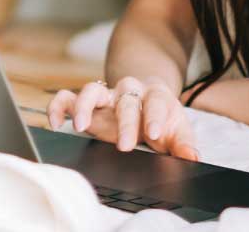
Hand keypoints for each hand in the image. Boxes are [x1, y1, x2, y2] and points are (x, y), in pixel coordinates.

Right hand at [47, 76, 198, 159]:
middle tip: (125, 146)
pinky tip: (56, 123)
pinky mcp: (86, 103)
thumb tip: (192, 158)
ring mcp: (105, 95)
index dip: (155, 117)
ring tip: (81, 126)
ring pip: (91, 90)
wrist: (147, 97)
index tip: (154, 134)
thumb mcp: (177, 130)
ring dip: (85, 106)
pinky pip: (67, 97)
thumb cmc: (162, 117)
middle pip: (125, 100)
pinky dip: (58, 106)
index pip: (156, 102)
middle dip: (125, 123)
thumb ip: (183, 144)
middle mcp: (128, 92)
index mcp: (154, 96)